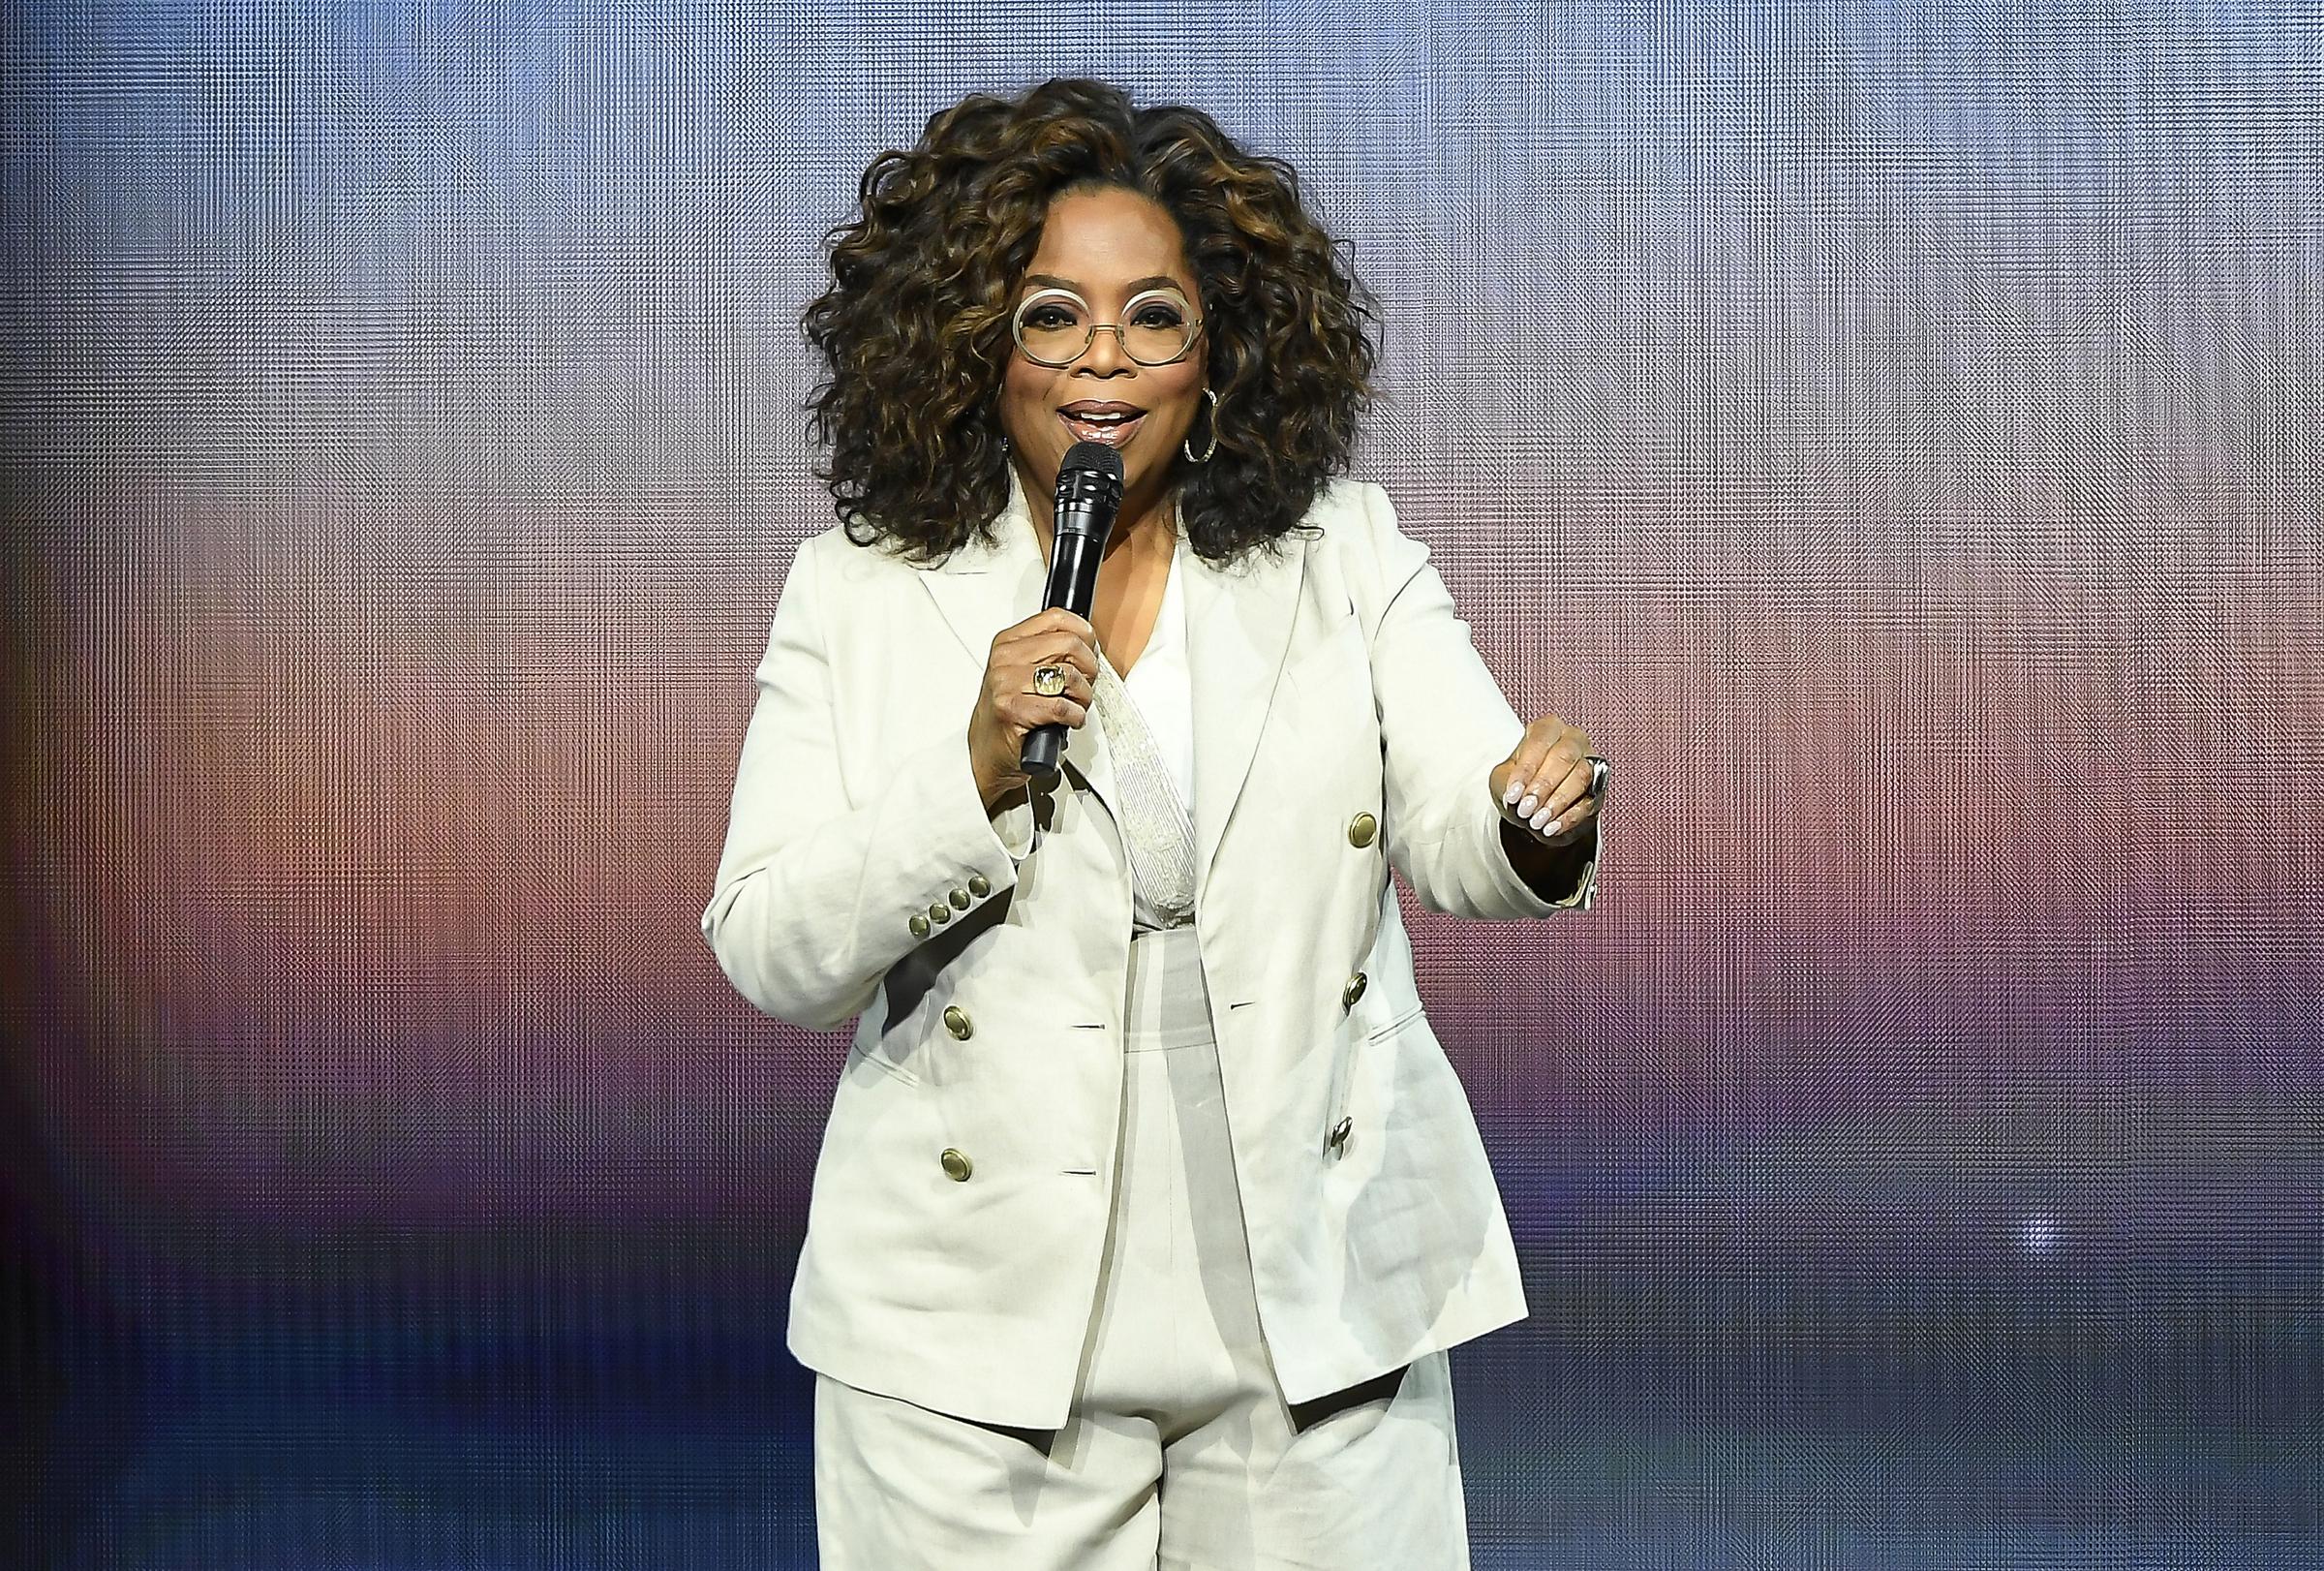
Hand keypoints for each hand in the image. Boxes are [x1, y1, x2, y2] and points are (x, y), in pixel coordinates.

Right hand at [967, 608, 1101, 811]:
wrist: (988, 750)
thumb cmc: (1011, 712)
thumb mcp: (1025, 671)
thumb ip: (1050, 652)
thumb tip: (1088, 642)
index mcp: (1008, 642)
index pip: (1056, 618)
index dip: (1084, 634)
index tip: (1089, 650)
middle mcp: (1004, 659)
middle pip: (1069, 645)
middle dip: (1089, 668)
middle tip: (1085, 685)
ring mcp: (1005, 684)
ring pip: (1069, 675)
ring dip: (1083, 696)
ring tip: (1075, 704)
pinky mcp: (1013, 710)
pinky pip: (1062, 706)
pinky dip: (1075, 716)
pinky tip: (1068, 719)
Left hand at [1489, 717, 1601, 845]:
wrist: (1535, 806)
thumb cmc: (1520, 783)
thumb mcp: (1503, 777)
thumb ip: (1507, 781)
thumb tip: (1517, 796)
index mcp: (1548, 728)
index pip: (1539, 742)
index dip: (1526, 769)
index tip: (1513, 794)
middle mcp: (1574, 740)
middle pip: (1564, 757)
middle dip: (1543, 785)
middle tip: (1526, 808)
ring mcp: (1590, 762)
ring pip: (1581, 777)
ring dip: (1557, 801)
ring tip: (1537, 821)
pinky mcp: (1598, 789)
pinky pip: (1588, 801)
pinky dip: (1568, 817)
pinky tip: (1551, 828)